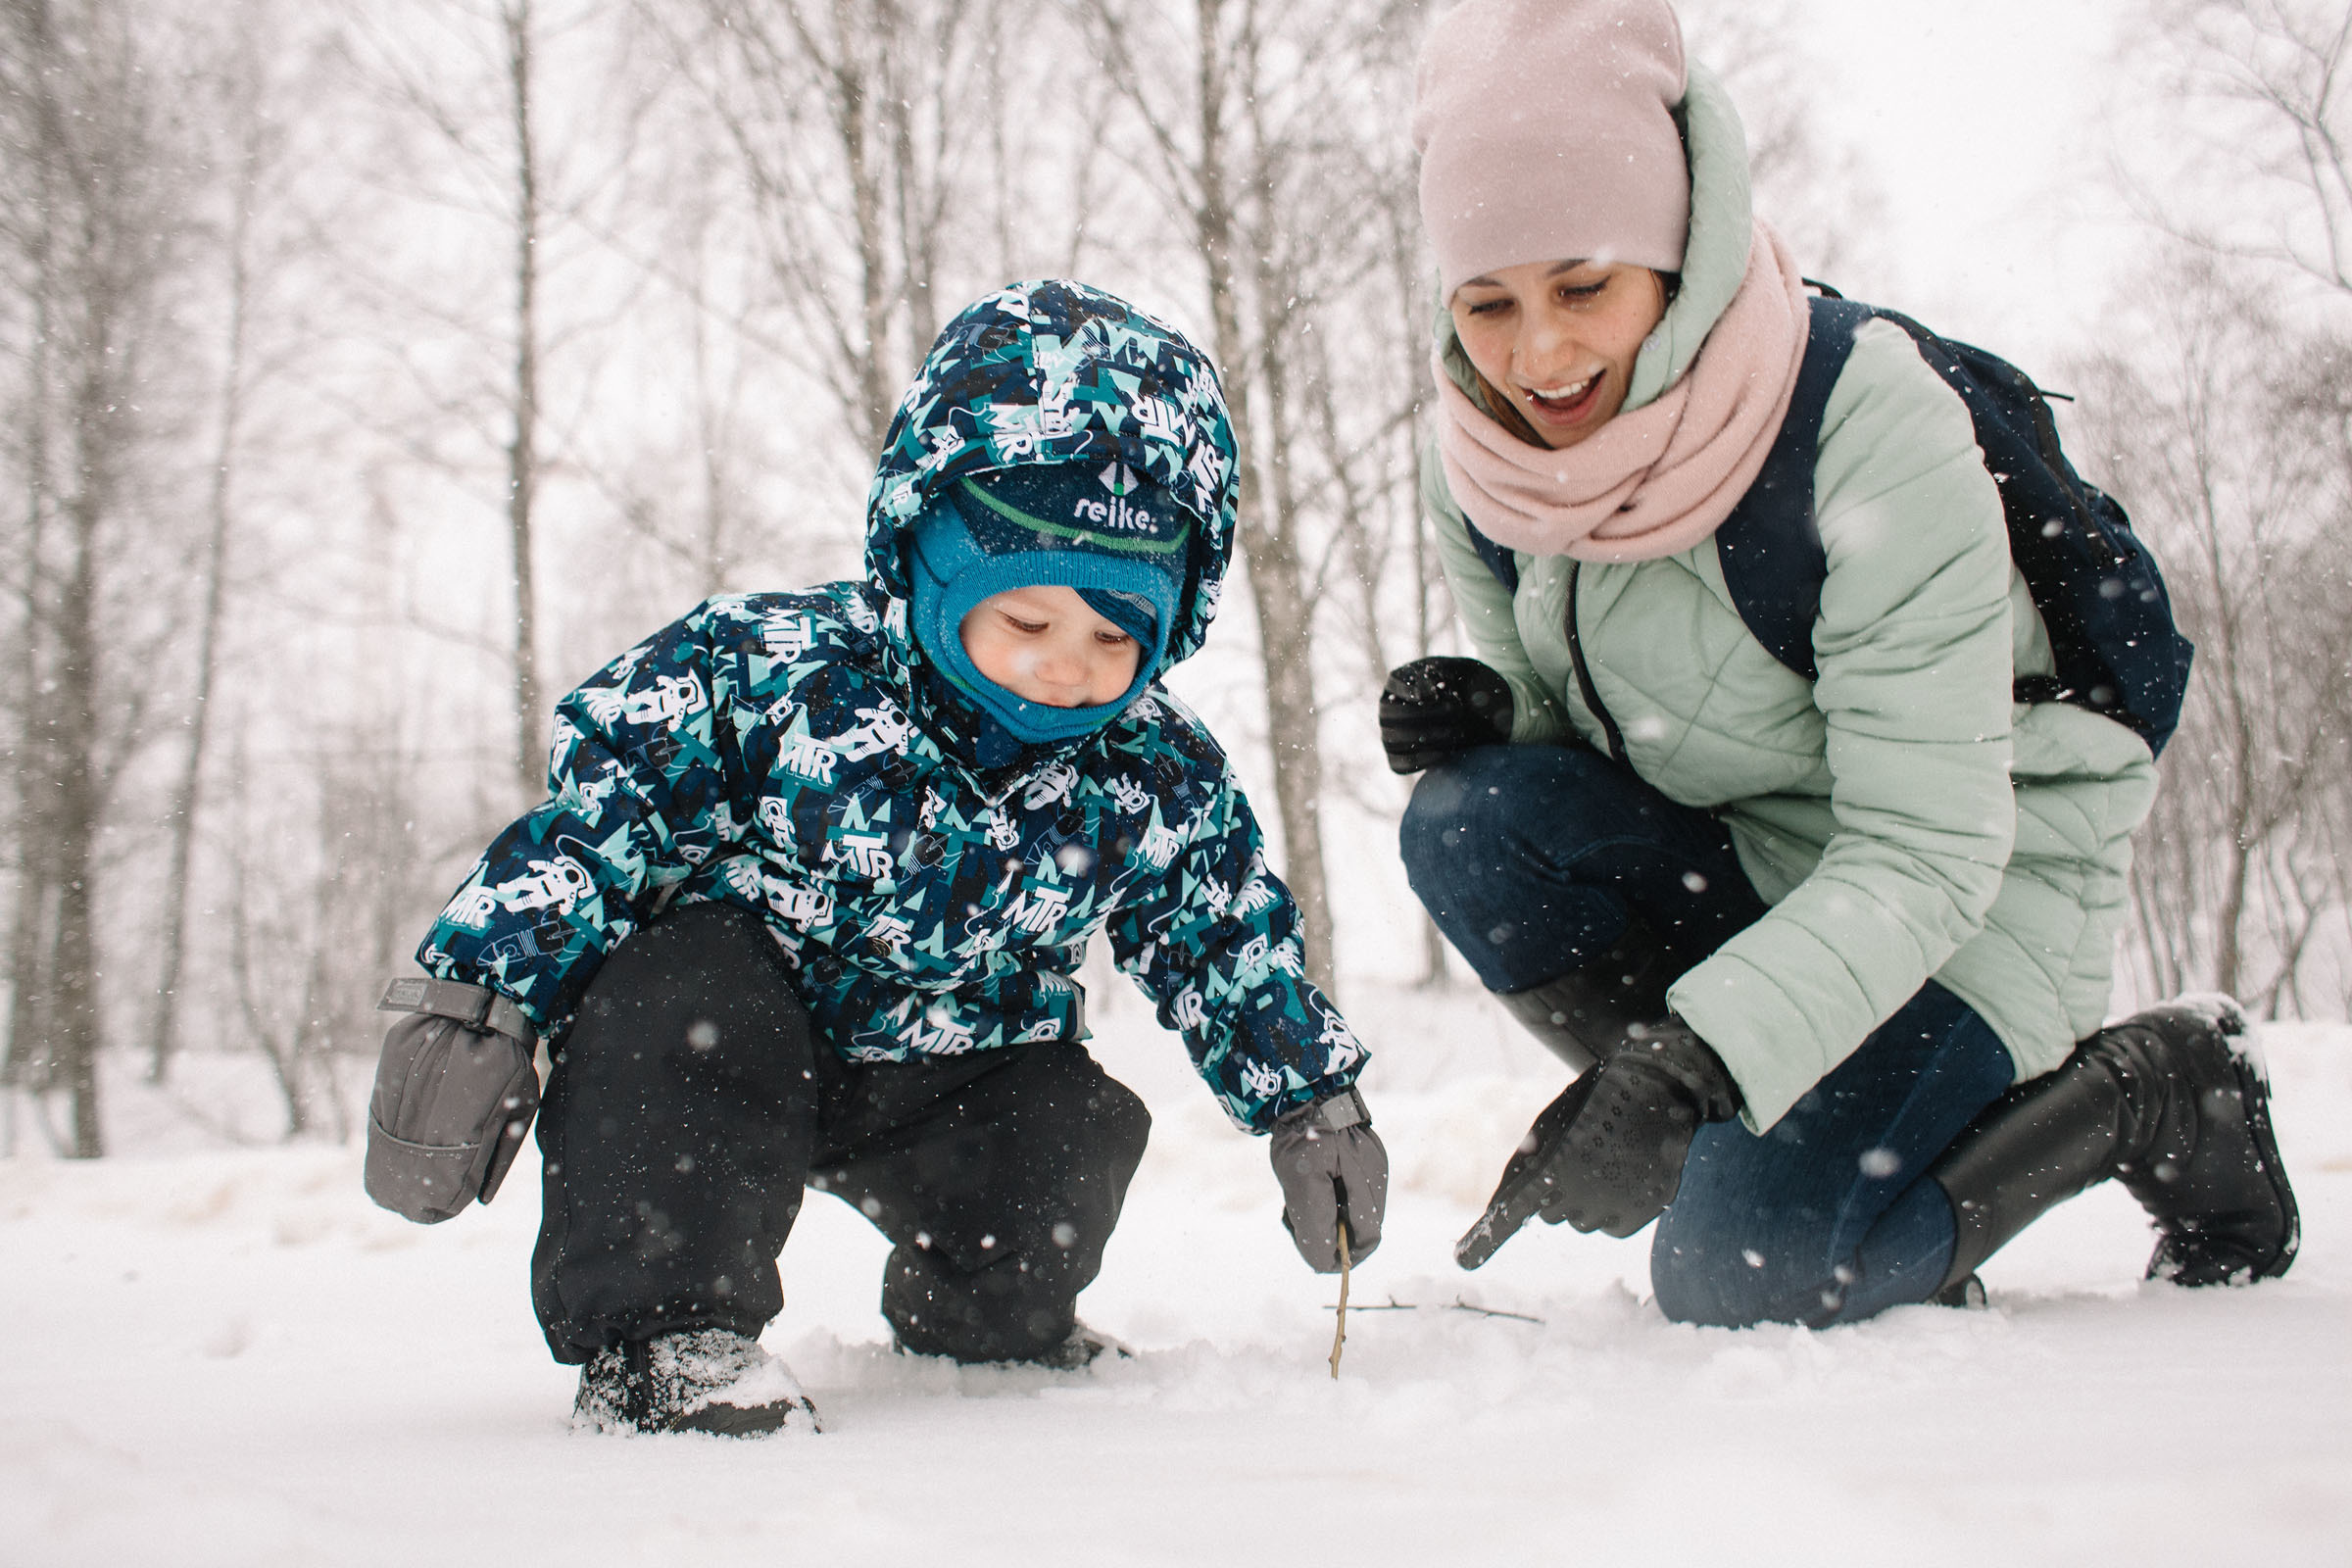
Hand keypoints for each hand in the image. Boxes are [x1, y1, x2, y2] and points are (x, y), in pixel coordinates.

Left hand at [1269, 1088, 1387, 1271]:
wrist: (1300, 1084)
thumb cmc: (1302, 1132)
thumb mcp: (1303, 1182)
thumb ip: (1316, 1225)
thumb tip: (1324, 1263)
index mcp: (1370, 1184)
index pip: (1367, 1240)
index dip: (1342, 1256)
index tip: (1313, 1254)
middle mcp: (1375, 1176)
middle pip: (1358, 1227)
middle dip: (1327, 1234)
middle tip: (1293, 1221)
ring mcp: (1367, 1164)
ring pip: (1347, 1209)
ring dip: (1321, 1215)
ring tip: (1292, 1201)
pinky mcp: (1355, 1154)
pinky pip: (1342, 1189)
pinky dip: (1321, 1196)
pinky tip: (1300, 1182)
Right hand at [1379, 656, 1511, 774]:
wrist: (1475, 712)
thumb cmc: (1463, 686)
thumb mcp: (1456, 672)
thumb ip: (1439, 677)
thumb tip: (1424, 696)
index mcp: (1398, 682)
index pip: (1394, 683)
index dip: (1410, 691)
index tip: (1435, 694)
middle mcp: (1388, 709)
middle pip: (1389, 714)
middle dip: (1424, 714)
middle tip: (1456, 710)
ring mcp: (1389, 734)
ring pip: (1394, 739)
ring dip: (1427, 736)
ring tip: (1457, 732)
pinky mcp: (1398, 758)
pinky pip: (1401, 764)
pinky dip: (1422, 760)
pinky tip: (1446, 752)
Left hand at [1455, 1018, 1739, 1267]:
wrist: (1663, 1088)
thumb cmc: (1596, 1100)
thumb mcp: (1552, 1120)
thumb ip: (1524, 1161)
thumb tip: (1502, 1205)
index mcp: (1552, 1166)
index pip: (1512, 1211)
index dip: (1485, 1238)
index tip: (1461, 1260)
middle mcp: (1579, 1195)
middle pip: (1548, 1213)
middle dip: (1556, 1191)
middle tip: (1582, 1155)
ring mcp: (1611, 1208)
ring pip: (1580, 1221)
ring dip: (1585, 1199)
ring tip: (1608, 1158)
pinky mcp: (1639, 1216)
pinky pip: (1610, 1225)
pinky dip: (1612, 1206)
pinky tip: (1625, 1174)